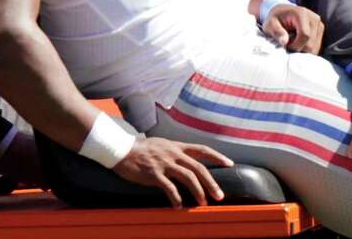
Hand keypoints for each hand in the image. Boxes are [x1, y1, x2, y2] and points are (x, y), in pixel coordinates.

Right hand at [112, 137, 233, 207]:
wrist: (122, 150)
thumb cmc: (142, 149)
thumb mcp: (163, 144)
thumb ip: (176, 151)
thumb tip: (187, 159)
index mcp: (177, 146)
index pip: (202, 149)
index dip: (217, 156)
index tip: (229, 163)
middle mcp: (174, 154)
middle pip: (199, 168)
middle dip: (211, 183)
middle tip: (219, 196)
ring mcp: (164, 163)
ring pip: (188, 177)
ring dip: (198, 191)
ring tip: (203, 203)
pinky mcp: (154, 174)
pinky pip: (169, 188)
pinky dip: (176, 198)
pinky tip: (178, 206)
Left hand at [262, 4, 323, 53]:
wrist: (282, 11)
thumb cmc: (275, 18)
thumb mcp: (270, 24)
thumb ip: (277, 32)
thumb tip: (284, 41)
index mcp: (302, 14)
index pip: (305, 35)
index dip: (295, 45)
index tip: (285, 45)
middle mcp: (314, 18)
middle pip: (311, 44)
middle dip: (298, 48)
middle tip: (288, 44)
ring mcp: (319, 25)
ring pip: (315, 48)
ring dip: (302, 49)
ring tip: (293, 42)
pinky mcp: (320, 31)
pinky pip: (316, 47)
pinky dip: (306, 48)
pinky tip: (298, 43)